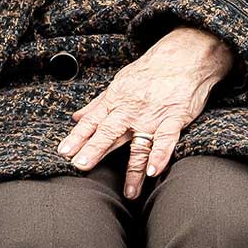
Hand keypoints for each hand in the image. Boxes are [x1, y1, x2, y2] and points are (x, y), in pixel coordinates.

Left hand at [56, 26, 234, 198]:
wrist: (184, 56)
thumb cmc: (151, 70)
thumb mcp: (120, 82)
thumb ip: (98, 104)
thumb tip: (76, 117)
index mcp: (116, 100)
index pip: (92, 121)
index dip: (77, 137)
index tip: (64, 152)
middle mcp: (131, 110)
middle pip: (109, 132)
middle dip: (94, 149)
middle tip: (80, 166)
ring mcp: (153, 116)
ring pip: (139, 145)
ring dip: (132, 170)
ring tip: (128, 192)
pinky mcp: (174, 118)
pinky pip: (167, 139)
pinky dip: (161, 155)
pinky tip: (154, 171)